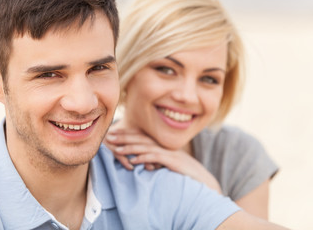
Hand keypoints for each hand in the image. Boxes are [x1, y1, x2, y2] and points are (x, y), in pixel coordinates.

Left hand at [104, 127, 221, 193]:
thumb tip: (143, 162)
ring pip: (145, 147)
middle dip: (124, 137)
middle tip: (109, 137)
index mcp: (162, 145)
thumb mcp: (169, 165)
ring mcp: (168, 153)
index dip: (127, 134)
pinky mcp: (172, 161)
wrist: (203, 179)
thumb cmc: (186, 173)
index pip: (142, 136)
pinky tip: (133, 161)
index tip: (114, 133)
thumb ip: (156, 161)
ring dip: (130, 148)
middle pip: (141, 139)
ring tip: (116, 150)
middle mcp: (164, 146)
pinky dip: (143, 158)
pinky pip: (155, 158)